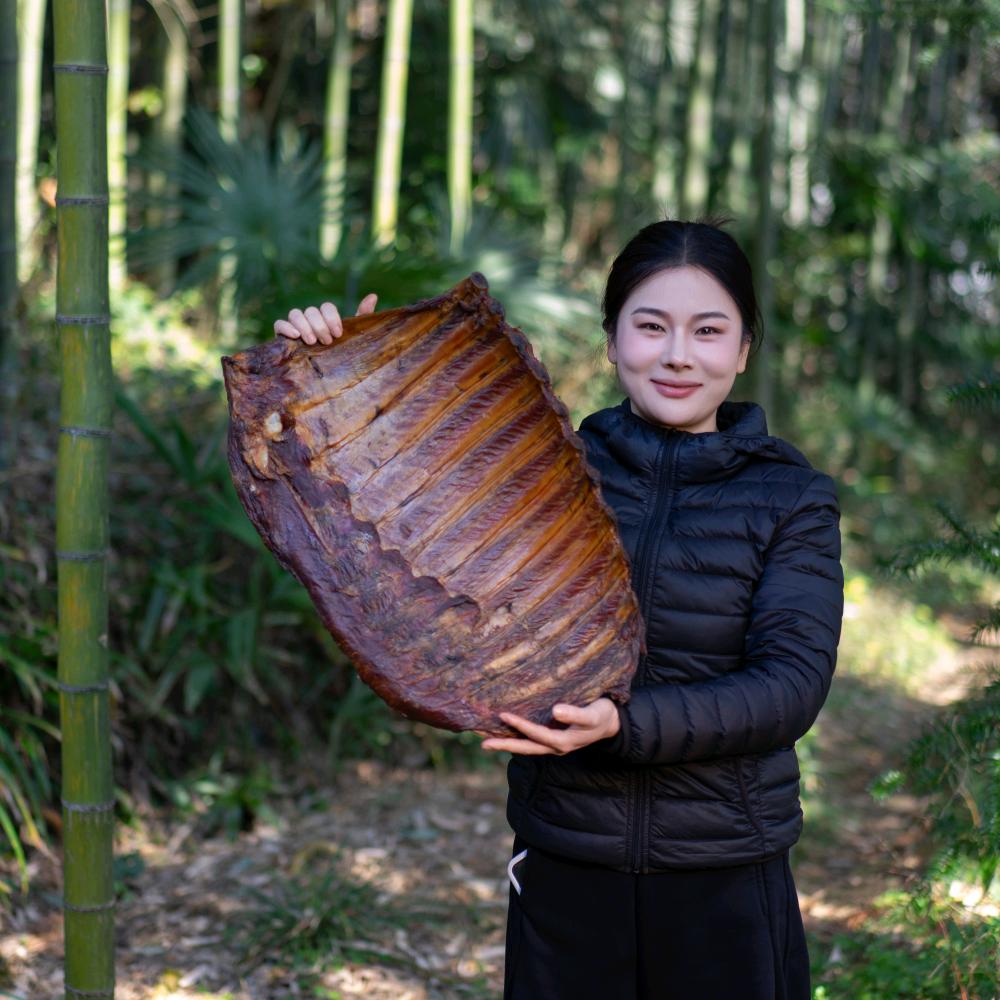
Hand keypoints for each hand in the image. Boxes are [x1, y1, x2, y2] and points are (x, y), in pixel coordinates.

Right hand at [273, 292, 378, 344]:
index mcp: (327, 318)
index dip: (332, 317)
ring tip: (311, 341)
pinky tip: (295, 337)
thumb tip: (373, 296)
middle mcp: (311, 319)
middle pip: (311, 311)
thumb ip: (362, 317)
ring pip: (295, 313)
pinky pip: (279, 324)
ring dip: (304, 325)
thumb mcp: (353, 337)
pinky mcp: (283, 336)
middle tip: (327, 341)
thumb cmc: (341, 354)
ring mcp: (296, 326)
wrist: (326, 379)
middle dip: (320, 325)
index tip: (338, 333)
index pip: (327, 307)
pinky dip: (286, 327)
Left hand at [480, 699, 620, 755]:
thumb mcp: (592, 714)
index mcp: (563, 741)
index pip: (537, 734)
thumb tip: (555, 711)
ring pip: (527, 746)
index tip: (504, 716)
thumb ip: (576, 713)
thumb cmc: (602, 715)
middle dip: (505, 745)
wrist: (611, 723)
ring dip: (508, 744)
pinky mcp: (553, 739)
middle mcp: (555, 746)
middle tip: (483, 743)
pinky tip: (507, 733)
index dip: (521, 726)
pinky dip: (517, 738)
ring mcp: (553, 745)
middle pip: (526, 748)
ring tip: (487, 741)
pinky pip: (531, 741)